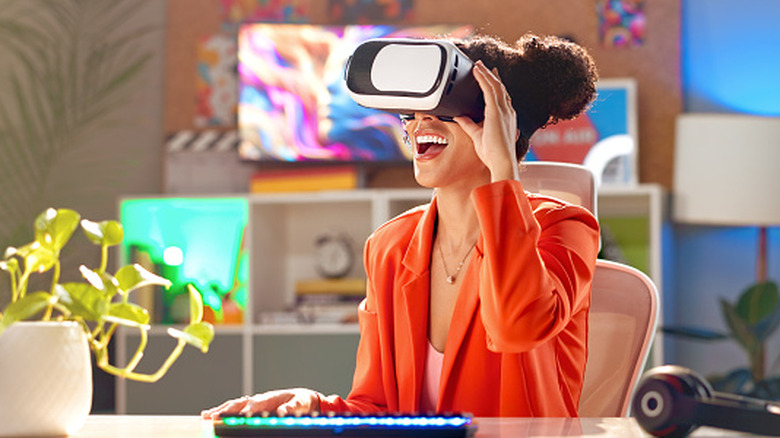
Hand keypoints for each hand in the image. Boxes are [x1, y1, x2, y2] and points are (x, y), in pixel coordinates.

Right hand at [200, 388, 321, 418]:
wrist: (303, 397)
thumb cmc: (301, 401)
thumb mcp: (300, 404)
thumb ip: (291, 408)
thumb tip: (281, 412)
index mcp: (270, 397)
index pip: (254, 404)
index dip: (245, 411)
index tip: (237, 417)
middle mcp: (259, 398)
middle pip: (239, 403)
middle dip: (226, 410)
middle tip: (213, 417)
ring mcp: (254, 401)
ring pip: (234, 405)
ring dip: (220, 410)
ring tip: (206, 416)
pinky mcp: (251, 406)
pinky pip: (235, 407)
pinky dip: (222, 410)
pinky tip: (210, 415)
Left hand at [454, 60, 518, 181]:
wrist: (501, 162)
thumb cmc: (493, 154)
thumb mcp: (477, 135)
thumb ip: (469, 124)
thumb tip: (459, 117)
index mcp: (505, 117)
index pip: (500, 96)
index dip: (495, 84)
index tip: (489, 76)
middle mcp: (507, 112)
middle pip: (499, 87)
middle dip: (490, 75)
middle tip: (481, 65)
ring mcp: (504, 111)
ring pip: (495, 85)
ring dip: (486, 73)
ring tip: (478, 64)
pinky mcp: (496, 112)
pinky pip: (490, 90)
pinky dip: (483, 78)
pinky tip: (477, 71)